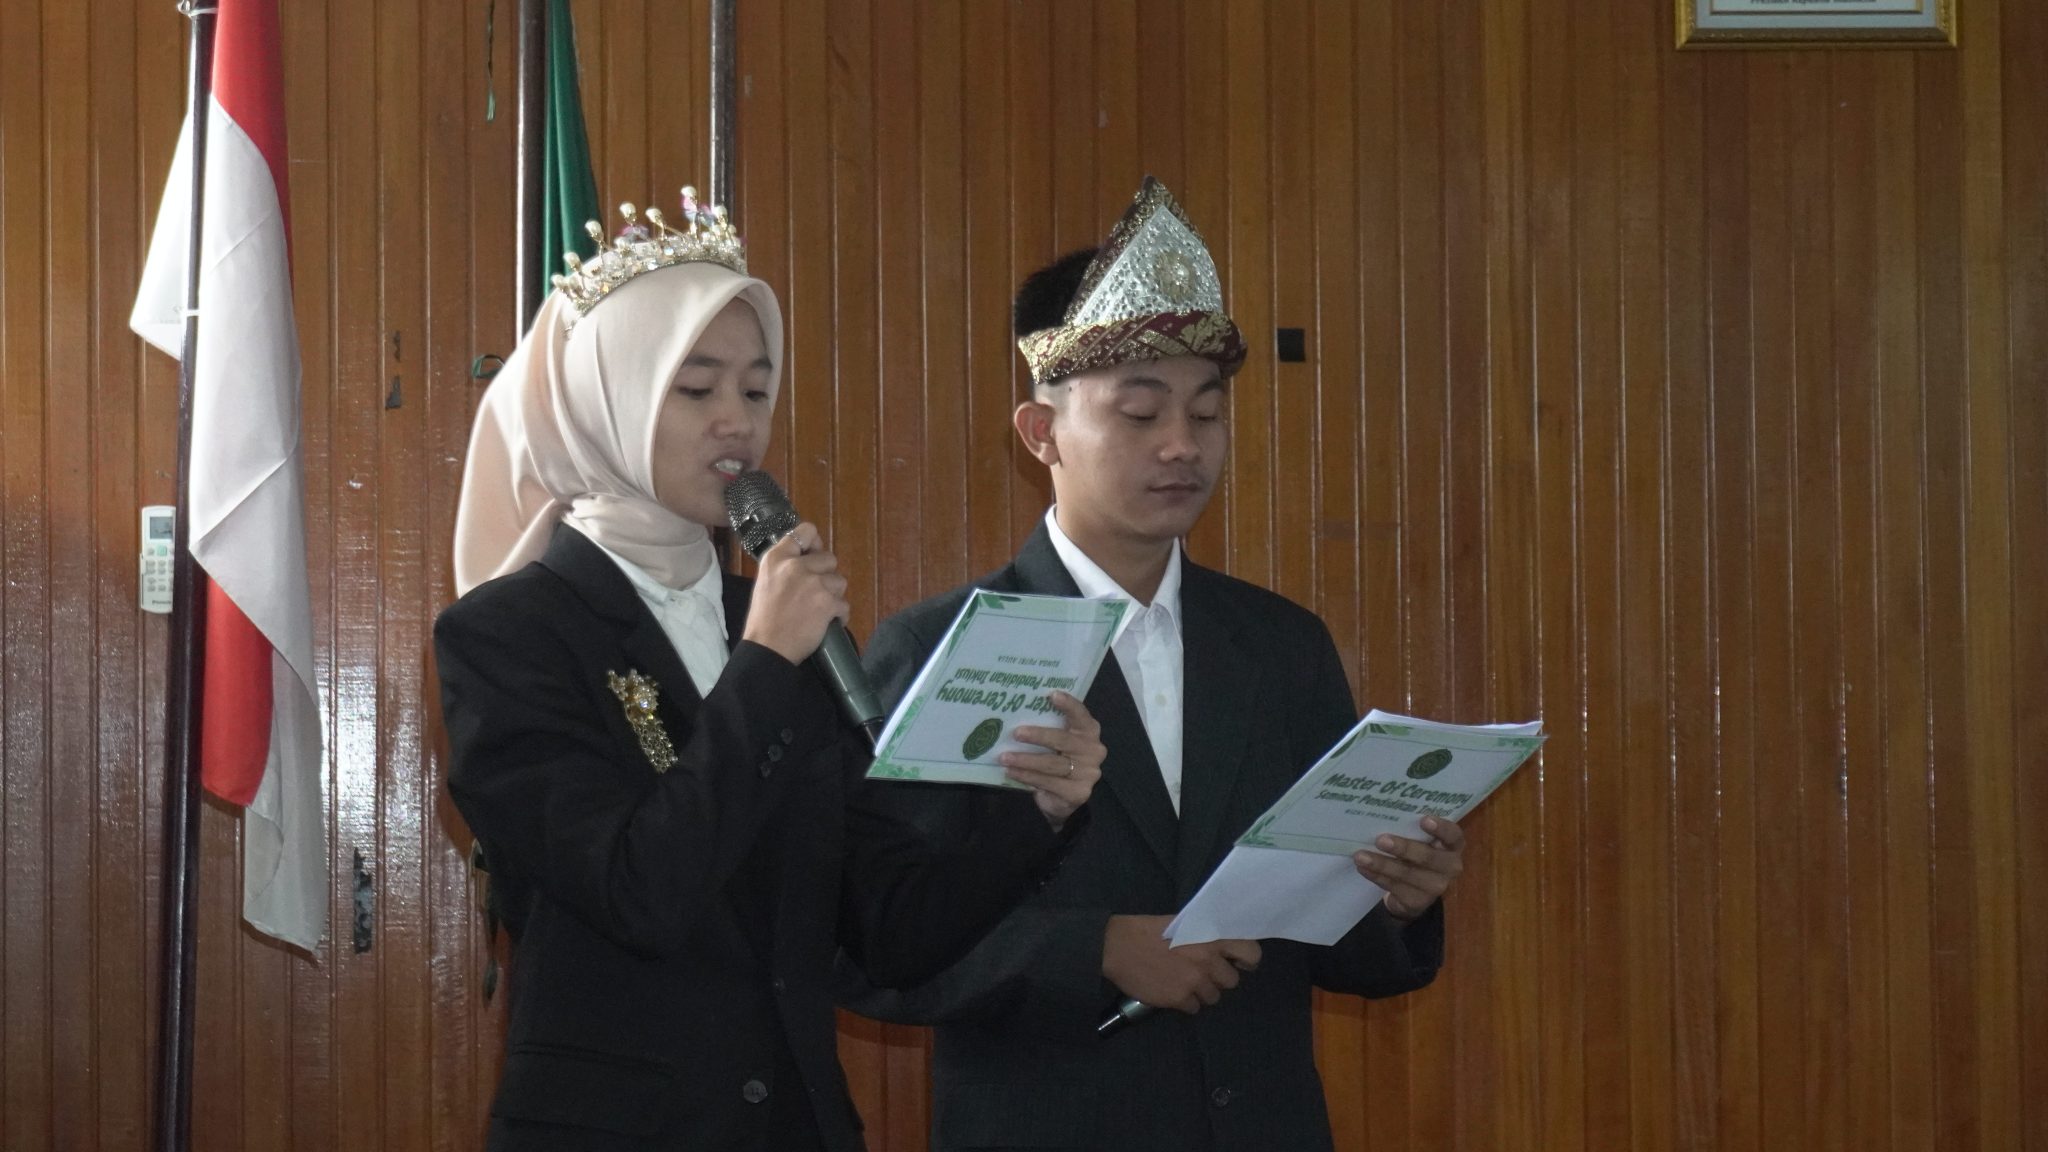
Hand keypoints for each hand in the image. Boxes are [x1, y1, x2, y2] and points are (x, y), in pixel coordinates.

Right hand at [739, 523, 849, 664]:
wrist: (768, 647)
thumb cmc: (765, 617)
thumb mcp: (767, 580)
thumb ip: (785, 564)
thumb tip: (809, 555)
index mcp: (777, 558)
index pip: (806, 531)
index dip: (814, 543)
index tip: (813, 555)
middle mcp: (796, 566)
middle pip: (829, 558)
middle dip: (826, 575)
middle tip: (814, 592)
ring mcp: (814, 583)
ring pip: (840, 581)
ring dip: (833, 595)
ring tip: (818, 609)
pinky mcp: (828, 602)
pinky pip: (844, 604)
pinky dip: (838, 615)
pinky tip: (825, 623)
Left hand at [1000, 690, 1103, 831]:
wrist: (1064, 798)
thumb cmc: (1057, 760)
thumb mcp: (1055, 742)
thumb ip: (1048, 728)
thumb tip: (1014, 713)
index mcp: (1088, 731)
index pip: (1080, 715)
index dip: (1068, 705)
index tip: (1052, 695)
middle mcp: (1093, 750)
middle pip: (1063, 740)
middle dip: (1038, 736)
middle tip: (1016, 733)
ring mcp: (1088, 773)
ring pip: (1053, 764)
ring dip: (1026, 760)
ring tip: (1005, 757)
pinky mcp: (1078, 792)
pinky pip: (1048, 782)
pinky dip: (1027, 776)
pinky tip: (1012, 772)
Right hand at [1101, 914, 1260, 1014]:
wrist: (1117, 946)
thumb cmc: (1148, 930)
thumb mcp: (1183, 923)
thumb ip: (1205, 935)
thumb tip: (1222, 949)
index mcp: (1211, 936)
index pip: (1251, 953)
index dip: (1247, 960)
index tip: (1237, 963)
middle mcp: (1209, 960)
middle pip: (1231, 981)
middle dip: (1218, 979)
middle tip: (1201, 973)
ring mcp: (1195, 981)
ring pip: (1213, 997)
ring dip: (1201, 992)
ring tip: (1183, 981)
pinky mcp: (1180, 998)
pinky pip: (1194, 1008)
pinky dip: (1184, 1002)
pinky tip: (1171, 990)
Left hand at [1351, 814, 1464, 920]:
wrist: (1414, 889)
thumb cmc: (1416, 852)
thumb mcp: (1420, 840)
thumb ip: (1411, 828)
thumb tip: (1383, 813)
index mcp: (1453, 846)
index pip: (1453, 835)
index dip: (1441, 828)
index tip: (1423, 819)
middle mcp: (1450, 867)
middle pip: (1428, 857)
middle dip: (1403, 848)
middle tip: (1380, 840)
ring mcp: (1436, 887)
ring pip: (1407, 874)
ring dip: (1382, 864)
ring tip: (1360, 856)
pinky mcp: (1418, 902)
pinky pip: (1394, 887)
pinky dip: (1376, 876)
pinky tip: (1363, 868)